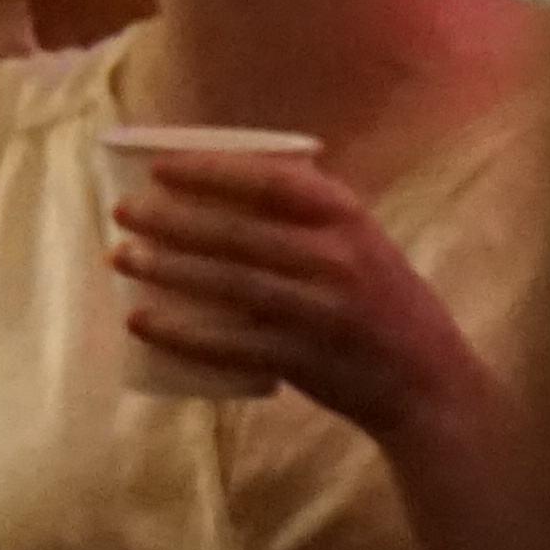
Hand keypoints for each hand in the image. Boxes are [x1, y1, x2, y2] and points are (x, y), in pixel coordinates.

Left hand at [112, 150, 495, 451]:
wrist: (427, 381)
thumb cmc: (384, 302)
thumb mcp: (361, 241)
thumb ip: (308, 217)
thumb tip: (223, 189)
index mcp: (347, 217)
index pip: (269, 181)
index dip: (210, 171)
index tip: (159, 167)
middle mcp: (335, 257)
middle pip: (237, 232)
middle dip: (171, 219)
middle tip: (123, 211)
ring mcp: (318, 310)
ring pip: (226, 283)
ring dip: (166, 268)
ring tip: (122, 257)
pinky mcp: (302, 359)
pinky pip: (229, 343)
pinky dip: (182, 332)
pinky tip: (143, 320)